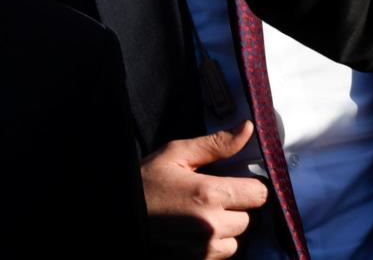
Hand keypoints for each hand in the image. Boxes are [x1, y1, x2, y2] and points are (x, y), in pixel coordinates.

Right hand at [142, 122, 268, 258]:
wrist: (110, 219)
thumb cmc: (142, 185)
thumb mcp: (174, 156)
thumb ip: (215, 144)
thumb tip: (247, 128)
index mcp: (209, 194)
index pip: (259, 193)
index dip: (249, 186)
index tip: (234, 183)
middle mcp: (210, 226)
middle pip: (248, 218)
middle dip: (234, 208)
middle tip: (210, 200)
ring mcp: (201, 250)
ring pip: (234, 241)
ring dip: (224, 231)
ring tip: (200, 218)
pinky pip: (218, 256)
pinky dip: (211, 247)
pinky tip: (191, 234)